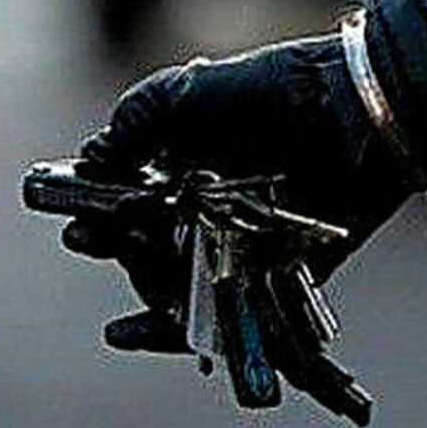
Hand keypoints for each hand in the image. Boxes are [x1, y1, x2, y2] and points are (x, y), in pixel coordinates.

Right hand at [63, 34, 414, 349]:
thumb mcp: (190, 90)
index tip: (73, 221)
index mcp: (186, 165)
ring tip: (123, 288)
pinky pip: (223, 320)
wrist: (353, 114)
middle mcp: (209, 210)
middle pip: (144, 245)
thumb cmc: (273, 92)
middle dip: (111, 245)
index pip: (125, 198)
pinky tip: (130, 335)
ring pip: (176, 284)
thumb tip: (91, 159)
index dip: (94, 211)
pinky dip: (176, 336)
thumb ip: (136, 118)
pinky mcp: (274, 279)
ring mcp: (240, 247)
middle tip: (90, 240)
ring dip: (141, 292)